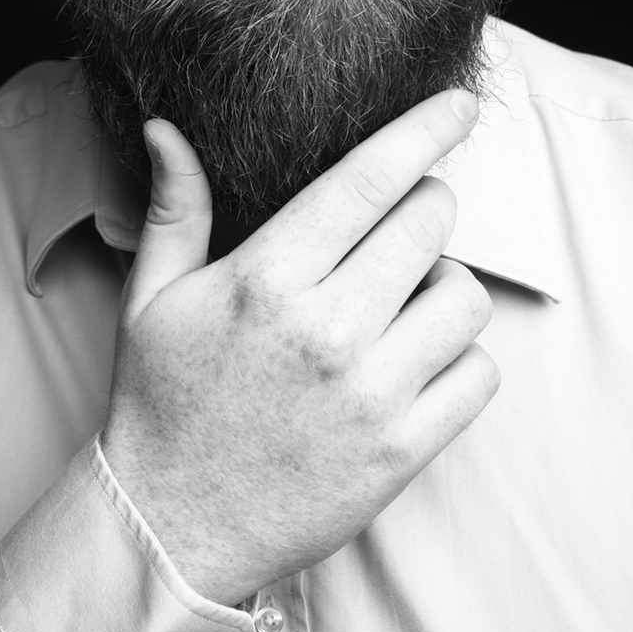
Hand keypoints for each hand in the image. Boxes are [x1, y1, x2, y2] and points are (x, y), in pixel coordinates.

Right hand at [101, 89, 498, 606]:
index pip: (366, 181)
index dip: (422, 131)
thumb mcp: (153, 295)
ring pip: (466, 297)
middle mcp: (326, 329)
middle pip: (429, 224)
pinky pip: (479, 376)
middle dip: (427, 207)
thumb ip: (175, 206)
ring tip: (404, 297)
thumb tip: (164, 127)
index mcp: (266, 279)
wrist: (170, 525)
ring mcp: (371, 394)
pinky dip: (462, 358)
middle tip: (400, 224)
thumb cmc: (163, 400)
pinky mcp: (402, 451)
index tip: (458, 105)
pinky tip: (416, 359)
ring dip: (446, 284)